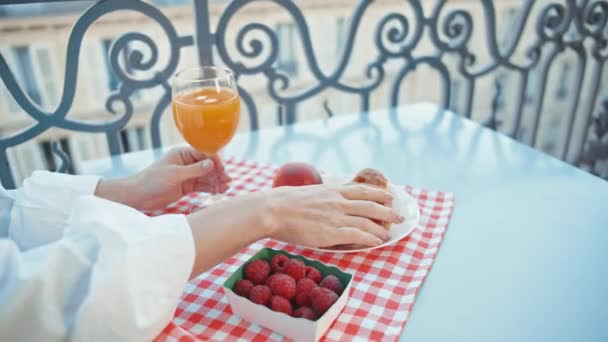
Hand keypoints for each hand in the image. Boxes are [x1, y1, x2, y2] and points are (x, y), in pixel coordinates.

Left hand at [96, 147, 230, 210]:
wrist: (139, 196)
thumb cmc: (152, 180)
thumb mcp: (174, 174)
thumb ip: (194, 170)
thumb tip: (212, 164)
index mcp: (182, 154)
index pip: (203, 153)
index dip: (215, 160)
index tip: (222, 169)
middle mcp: (187, 163)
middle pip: (208, 166)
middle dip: (218, 172)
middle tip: (227, 179)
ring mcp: (188, 175)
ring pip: (207, 177)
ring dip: (217, 181)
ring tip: (226, 186)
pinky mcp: (187, 187)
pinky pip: (203, 186)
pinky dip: (211, 188)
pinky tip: (220, 190)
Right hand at [265, 184, 403, 247]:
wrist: (274, 210)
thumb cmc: (285, 202)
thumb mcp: (310, 191)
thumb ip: (324, 194)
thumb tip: (330, 195)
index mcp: (333, 190)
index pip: (363, 190)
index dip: (380, 194)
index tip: (390, 196)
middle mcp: (338, 201)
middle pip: (371, 205)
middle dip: (388, 211)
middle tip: (400, 217)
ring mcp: (336, 216)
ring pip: (367, 222)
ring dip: (381, 229)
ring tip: (388, 234)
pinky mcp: (331, 232)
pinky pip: (357, 235)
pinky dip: (370, 238)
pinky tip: (376, 242)